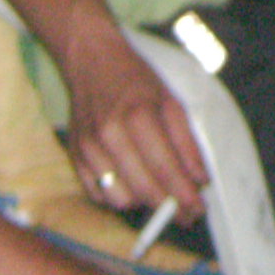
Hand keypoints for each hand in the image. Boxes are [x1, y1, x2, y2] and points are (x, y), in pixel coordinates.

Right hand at [60, 22, 207, 220]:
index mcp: (138, 117)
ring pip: (121, 199)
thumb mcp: (171, 100)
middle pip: (144, 190)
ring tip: (161, 193)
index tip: (199, 209)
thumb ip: (186, 140)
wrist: (90, 61)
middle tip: (188, 213)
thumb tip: (200, 178)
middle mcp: (109, 136)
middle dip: (170, 208)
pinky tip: (135, 185)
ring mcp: (88, 150)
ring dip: (144, 203)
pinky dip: (120, 197)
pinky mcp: (74, 158)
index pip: (165, 169)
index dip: (184, 194)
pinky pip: (99, 195)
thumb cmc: (136, 79)